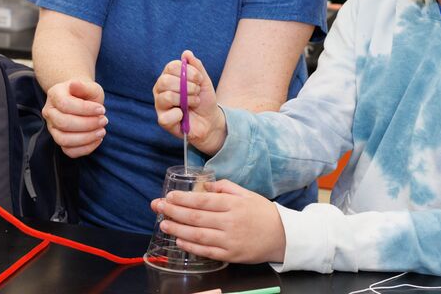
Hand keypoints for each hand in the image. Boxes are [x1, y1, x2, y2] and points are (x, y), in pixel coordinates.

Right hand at [42, 79, 105, 157]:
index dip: (85, 109)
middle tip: (104, 120)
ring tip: (101, 131)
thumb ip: (83, 86)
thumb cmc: (86, 94)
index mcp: (54, 94)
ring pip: (64, 140)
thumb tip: (74, 84)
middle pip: (63, 123)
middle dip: (87, 124)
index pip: (65, 104)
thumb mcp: (90, 87)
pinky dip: (85, 148)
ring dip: (86, 138)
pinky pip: (69, 151)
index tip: (102, 109)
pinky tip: (97, 139)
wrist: (82, 100)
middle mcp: (49, 112)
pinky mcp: (60, 141)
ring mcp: (52, 128)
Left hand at [150, 179, 285, 264]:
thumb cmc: (263, 213)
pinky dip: (191, 246)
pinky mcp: (231, 255)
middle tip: (157, 207)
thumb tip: (205, 186)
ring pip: (198, 235)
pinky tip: (179, 240)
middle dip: (173, 211)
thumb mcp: (247, 194)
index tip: (169, 196)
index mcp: (233, 204)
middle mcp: (230, 222)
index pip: (202, 200)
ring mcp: (230, 240)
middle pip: (196, 217)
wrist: (283, 236)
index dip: (183, 199)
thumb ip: (226, 187)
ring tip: (163, 223)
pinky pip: (206, 251)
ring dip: (178, 228)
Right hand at [152, 50, 224, 154]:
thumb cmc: (204, 99)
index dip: (188, 72)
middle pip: (165, 80)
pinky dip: (180, 115)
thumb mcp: (204, 81)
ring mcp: (160, 104)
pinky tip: (184, 115)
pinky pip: (167, 115)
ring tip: (194, 102)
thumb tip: (186, 53)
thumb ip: (196, 66)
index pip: (171, 66)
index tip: (199, 79)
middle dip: (187, 86)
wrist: (210, 120)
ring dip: (186, 99)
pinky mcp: (163, 120)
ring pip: (166, 96)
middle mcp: (160, 89)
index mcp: (168, 76)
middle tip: (196, 91)